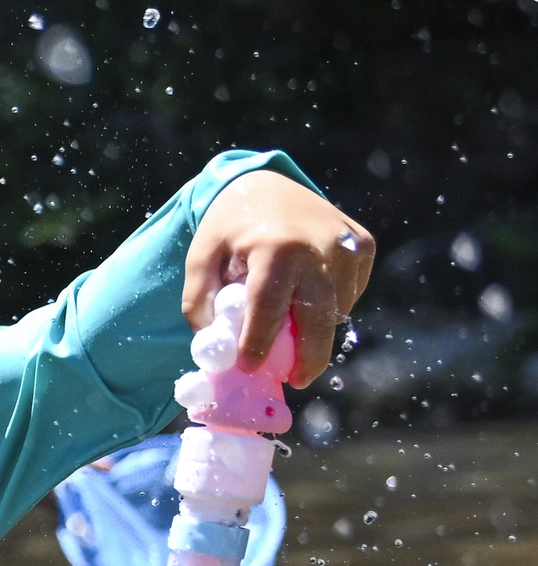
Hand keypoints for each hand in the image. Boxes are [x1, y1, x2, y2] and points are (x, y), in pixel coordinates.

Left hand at [183, 168, 374, 380]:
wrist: (267, 184)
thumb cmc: (229, 227)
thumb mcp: (200, 257)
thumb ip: (201, 302)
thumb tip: (214, 348)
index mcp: (277, 248)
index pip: (269, 307)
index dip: (259, 342)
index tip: (248, 369)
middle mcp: (321, 247)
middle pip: (318, 317)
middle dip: (308, 356)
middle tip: (296, 381)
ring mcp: (348, 246)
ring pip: (337, 308)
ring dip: (316, 330)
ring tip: (292, 339)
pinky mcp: (364, 247)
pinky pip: (349, 292)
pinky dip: (330, 305)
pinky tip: (306, 299)